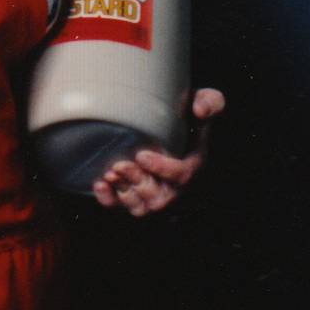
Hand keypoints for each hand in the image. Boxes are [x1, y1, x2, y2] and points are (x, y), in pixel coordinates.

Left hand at [91, 87, 223, 216]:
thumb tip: (199, 109)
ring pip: (139, 205)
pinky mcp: (131, 195)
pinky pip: (121, 207)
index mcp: (191, 165)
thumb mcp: (205, 103)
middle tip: (119, 165)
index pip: (181, 175)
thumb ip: (210, 102)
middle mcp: (173, 185)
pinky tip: (99, 184)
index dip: (162, 169)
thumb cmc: (187, 115)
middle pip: (158, 196)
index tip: (142, 155)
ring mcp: (151, 194)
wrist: (168, 126)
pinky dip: (109, 199)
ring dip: (123, 191)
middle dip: (138, 181)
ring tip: (109, 173)